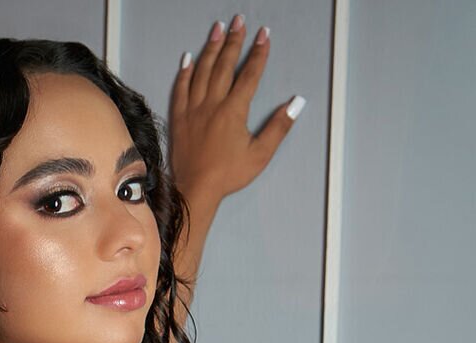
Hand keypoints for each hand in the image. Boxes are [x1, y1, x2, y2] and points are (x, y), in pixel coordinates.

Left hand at [169, 15, 302, 208]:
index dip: (259, 53)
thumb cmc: (229, 174)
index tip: (264, 35)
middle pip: (225, 65)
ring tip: (218, 29)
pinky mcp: (180, 116)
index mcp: (234, 111)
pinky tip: (189, 58)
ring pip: (202, 70)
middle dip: (234, 40)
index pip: (250, 74)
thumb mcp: (260, 154)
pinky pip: (181, 87)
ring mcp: (194, 108)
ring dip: (211, 47)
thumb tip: (296, 104)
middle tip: (239, 21)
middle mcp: (213, 104)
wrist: (196, 188)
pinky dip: (185, 71)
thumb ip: (278, 127)